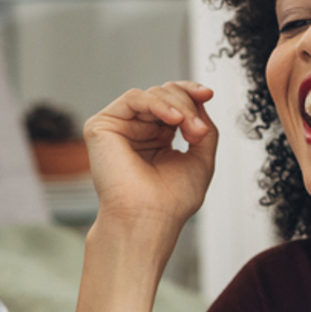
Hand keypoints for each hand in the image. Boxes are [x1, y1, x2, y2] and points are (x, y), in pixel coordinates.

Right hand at [82, 81, 218, 227]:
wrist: (148, 219)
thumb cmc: (171, 201)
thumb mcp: (201, 159)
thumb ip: (204, 128)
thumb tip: (201, 100)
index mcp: (158, 137)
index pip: (173, 102)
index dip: (190, 93)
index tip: (208, 93)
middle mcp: (138, 130)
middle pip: (165, 93)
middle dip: (188, 106)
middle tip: (199, 130)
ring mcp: (120, 127)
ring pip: (152, 94)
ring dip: (178, 106)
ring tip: (190, 128)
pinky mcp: (102, 126)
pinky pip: (133, 98)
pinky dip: (157, 103)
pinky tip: (173, 118)